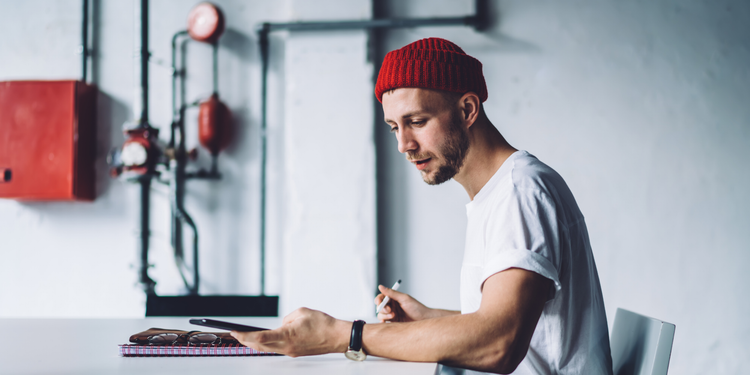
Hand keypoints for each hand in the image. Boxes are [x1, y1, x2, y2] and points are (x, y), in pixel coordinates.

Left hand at [230, 307, 349, 356]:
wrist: (337, 337)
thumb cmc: (323, 324)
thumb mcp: (301, 312)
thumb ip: (287, 319)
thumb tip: (282, 325)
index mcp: (287, 335)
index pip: (261, 337)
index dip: (245, 335)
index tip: (236, 332)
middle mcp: (287, 347)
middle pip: (260, 346)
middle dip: (246, 341)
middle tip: (236, 334)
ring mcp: (291, 352)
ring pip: (267, 350)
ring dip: (255, 344)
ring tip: (246, 337)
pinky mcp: (295, 353)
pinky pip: (277, 349)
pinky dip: (267, 345)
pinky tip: (263, 341)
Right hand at [374, 284, 436, 321]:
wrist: (424, 320)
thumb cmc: (417, 308)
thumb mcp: (404, 298)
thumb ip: (392, 293)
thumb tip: (380, 286)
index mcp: (394, 298)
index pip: (382, 297)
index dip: (379, 300)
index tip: (379, 303)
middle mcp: (392, 306)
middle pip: (380, 306)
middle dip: (383, 308)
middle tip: (390, 310)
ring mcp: (392, 314)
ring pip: (381, 314)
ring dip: (384, 316)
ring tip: (393, 316)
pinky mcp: (394, 323)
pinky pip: (384, 322)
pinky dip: (383, 322)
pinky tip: (386, 322)